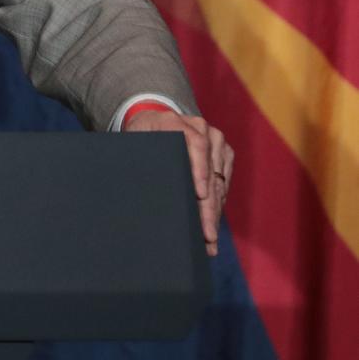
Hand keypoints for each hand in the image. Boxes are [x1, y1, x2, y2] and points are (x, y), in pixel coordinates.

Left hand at [125, 110, 233, 256]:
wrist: (155, 120)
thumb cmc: (142, 134)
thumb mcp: (136, 139)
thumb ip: (141, 155)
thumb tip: (139, 183)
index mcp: (175, 121)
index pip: (195, 144)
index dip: (199, 170)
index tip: (200, 195)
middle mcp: (201, 129)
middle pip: (210, 171)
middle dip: (208, 206)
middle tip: (207, 235)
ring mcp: (216, 140)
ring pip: (219, 182)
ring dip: (214, 212)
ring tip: (210, 239)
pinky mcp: (224, 153)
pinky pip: (223, 183)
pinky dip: (217, 205)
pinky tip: (211, 225)